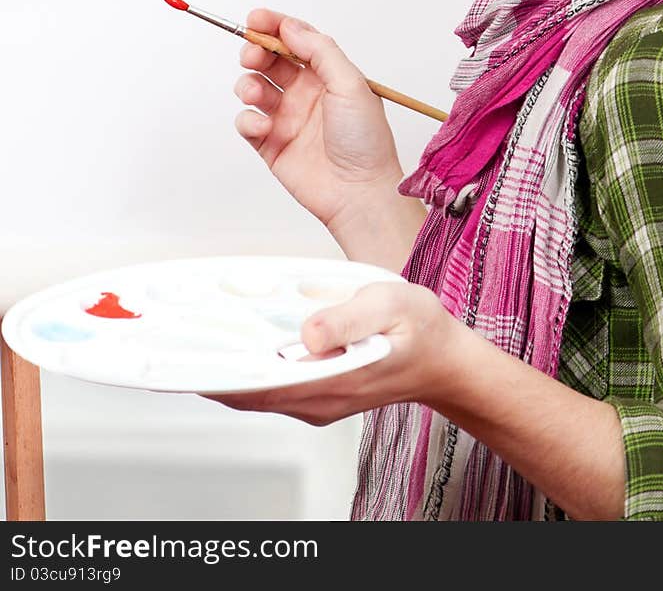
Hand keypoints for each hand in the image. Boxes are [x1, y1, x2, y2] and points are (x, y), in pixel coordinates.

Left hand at [202, 281, 462, 424]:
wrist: (447, 362)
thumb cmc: (421, 332)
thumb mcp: (391, 305)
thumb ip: (347, 316)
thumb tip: (307, 329)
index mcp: (327, 381)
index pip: (253, 386)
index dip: (211, 373)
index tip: (176, 357)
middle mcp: (313, 399)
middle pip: (244, 389)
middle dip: (207, 363)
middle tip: (172, 333)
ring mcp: (313, 399)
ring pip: (253, 388)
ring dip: (224, 364)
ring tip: (195, 331)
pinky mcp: (316, 392)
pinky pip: (269, 382)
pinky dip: (247, 364)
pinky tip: (237, 338)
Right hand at [233, 10, 407, 233]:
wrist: (359, 192)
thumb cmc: (365, 140)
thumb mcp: (350, 84)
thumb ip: (320, 51)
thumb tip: (290, 27)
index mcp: (328, 74)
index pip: (296, 40)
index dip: (274, 26)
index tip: (254, 19)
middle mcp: (306, 92)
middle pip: (270, 59)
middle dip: (255, 51)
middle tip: (252, 55)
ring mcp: (287, 117)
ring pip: (254, 87)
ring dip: (248, 84)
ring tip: (257, 94)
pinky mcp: (271, 144)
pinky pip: (247, 121)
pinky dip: (249, 118)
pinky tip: (265, 126)